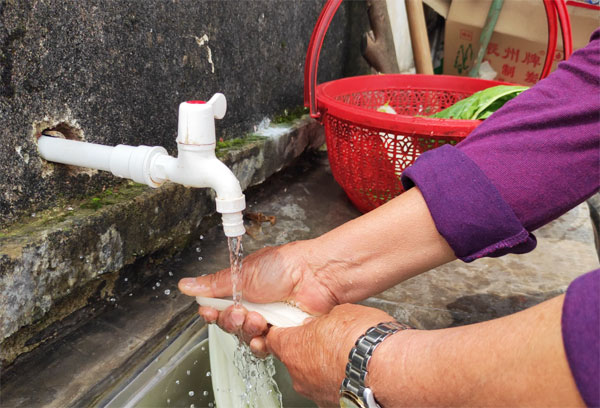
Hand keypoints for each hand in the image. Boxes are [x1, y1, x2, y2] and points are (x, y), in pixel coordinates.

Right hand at [178, 241, 340, 351]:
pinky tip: (265, 333)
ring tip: (258, 318)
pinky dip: (262, 343)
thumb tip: (187, 284)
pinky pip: (265, 347)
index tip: (209, 311)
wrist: (316, 276)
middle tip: (240, 312)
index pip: (219, 306)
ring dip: (247, 329)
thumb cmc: (285, 266)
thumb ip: (214, 284)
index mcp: (244, 287)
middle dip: (231, 320)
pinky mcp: (283, 333)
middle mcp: (256, 304)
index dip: (212, 311)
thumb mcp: (242, 273)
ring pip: (245, 336)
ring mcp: (270, 319)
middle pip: (230, 324)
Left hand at [266, 303, 395, 406]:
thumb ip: (325, 320)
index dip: (284, 330)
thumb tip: (326, 322)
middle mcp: (298, 374)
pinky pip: (329, 389)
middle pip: (293, 359)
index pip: (274, 338)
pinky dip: (339, 381)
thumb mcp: (342, 312)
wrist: (387, 368)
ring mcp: (315, 393)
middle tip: (329, 339)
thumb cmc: (364, 339)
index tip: (293, 326)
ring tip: (347, 355)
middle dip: (309, 349)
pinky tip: (355, 371)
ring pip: (312, 376)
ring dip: (324, 366)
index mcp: (293, 346)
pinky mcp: (334, 405)